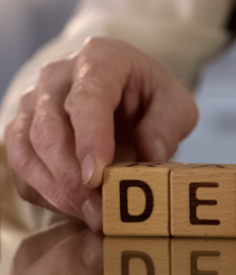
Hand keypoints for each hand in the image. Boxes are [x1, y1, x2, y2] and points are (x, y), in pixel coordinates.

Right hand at [4, 37, 197, 229]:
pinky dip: (46, 194)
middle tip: (101, 210)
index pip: (87, 98)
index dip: (90, 138)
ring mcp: (33, 105)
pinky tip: (77, 208)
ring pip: (25, 150)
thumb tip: (152, 156)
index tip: (97, 176)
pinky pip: (22, 169)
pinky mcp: (21, 133)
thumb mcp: (176, 104)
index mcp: (100, 59)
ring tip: (93, 215)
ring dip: (56, 190)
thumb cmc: (151, 96)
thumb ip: (167, 125)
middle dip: (72, 177)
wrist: (127, 93)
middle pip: (49, 129)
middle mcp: (57, 77)